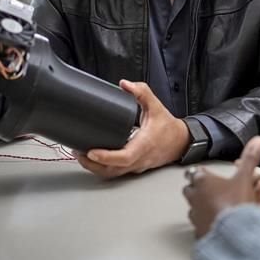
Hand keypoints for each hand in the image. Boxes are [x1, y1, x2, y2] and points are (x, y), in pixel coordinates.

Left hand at [73, 80, 189, 178]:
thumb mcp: (156, 106)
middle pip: (112, 170)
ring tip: (81, 156)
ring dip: (95, 168)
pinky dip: (102, 168)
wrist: (181, 142)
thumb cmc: (168, 127)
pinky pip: (116, 172)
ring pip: (112, 174)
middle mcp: (139, 159)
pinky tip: (94, 160)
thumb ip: (142, 92)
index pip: (123, 157)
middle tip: (78, 152)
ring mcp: (136, 166)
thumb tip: (125, 84)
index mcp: (144, 145)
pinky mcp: (133, 168)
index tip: (91, 151)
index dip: (106, 157)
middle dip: (92, 164)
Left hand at [183, 136, 259, 237]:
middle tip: (214, 190)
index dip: (202, 172)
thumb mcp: (246, 179)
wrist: (234, 236)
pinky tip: (220, 225)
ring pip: (195, 208)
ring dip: (204, 207)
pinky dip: (208, 224)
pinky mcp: (199, 233)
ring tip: (220, 208)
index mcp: (202, 181)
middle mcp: (194, 198)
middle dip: (200, 189)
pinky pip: (201, 225)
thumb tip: (257, 140)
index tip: (207, 173)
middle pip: (191, 190)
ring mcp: (195, 217)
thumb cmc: (236, 204)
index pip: (195, 172)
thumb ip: (250, 159)